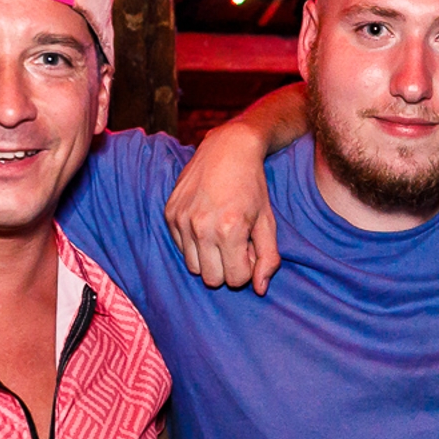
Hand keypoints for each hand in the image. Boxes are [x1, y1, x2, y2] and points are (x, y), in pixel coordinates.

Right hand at [163, 123, 281, 292]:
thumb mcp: (268, 222)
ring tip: (220, 235)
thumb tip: (260, 289)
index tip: (250, 248)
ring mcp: (182, 220)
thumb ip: (268, 258)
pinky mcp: (170, 214)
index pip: (236, 280)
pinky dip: (194, 243)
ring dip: (209, 258)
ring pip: (194, 267)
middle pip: (212, 280)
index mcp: (230, 230)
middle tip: (235, 245)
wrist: (228, 149)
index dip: (247, 267)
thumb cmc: (253, 186)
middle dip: (227, 269)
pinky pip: (181, 248)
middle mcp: (202, 227)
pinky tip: (206, 223)